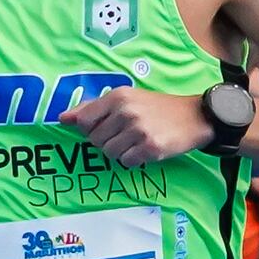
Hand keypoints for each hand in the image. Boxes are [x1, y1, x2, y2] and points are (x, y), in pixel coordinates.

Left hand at [61, 83, 218, 167]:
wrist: (195, 116)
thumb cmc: (157, 108)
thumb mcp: (126, 99)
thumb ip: (93, 108)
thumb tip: (63, 119)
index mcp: (118, 96)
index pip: (84, 122)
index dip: (92, 130)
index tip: (107, 128)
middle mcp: (126, 112)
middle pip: (96, 141)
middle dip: (108, 142)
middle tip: (127, 135)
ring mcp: (138, 130)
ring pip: (110, 154)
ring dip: (121, 152)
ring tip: (138, 141)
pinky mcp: (150, 148)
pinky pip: (127, 162)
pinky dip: (134, 160)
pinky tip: (146, 149)